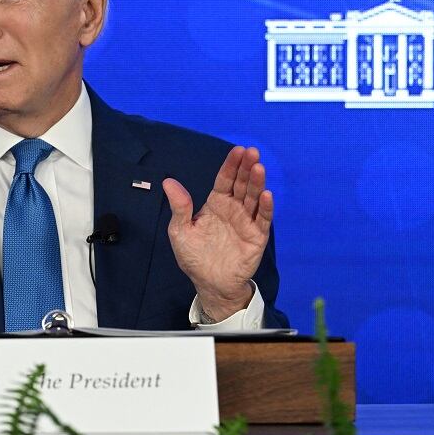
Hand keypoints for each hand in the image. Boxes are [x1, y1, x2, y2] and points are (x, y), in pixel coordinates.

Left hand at [163, 146, 272, 321]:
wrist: (209, 283)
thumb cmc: (194, 257)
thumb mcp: (180, 231)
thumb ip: (179, 207)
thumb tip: (168, 182)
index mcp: (216, 204)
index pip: (225, 180)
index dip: (231, 165)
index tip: (237, 150)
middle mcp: (234, 209)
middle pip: (242, 184)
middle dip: (247, 168)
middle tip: (252, 152)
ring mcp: (246, 222)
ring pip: (253, 198)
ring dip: (257, 183)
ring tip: (259, 168)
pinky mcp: (256, 237)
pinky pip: (262, 219)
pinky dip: (265, 207)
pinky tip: (266, 195)